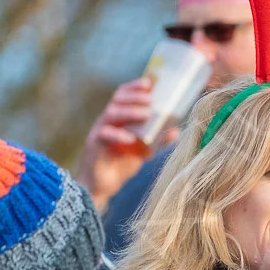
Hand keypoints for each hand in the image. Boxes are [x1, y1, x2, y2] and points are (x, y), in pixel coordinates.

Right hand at [76, 78, 155, 209]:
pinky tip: (130, 139)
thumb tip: (176, 130)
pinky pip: (104, 135)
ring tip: (146, 114)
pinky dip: (118, 135)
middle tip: (151, 99)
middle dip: (134, 96)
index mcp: (118, 118)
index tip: (150, 83)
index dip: (135, 87)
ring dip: (129, 111)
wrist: (102, 186)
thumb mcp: (143, 150)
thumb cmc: (121, 164)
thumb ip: (157, 140)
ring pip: (111, 113)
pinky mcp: (94, 144)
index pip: (124, 95)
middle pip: (117, 99)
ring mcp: (99, 131)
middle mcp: (107, 120)